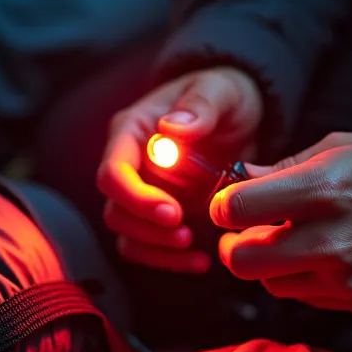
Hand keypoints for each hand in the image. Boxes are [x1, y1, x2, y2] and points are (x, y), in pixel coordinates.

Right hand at [96, 65, 262, 272]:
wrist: (238, 114)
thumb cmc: (224, 95)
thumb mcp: (220, 91)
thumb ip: (200, 106)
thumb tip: (171, 129)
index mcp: (132, 132)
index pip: (113, 173)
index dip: (136, 198)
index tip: (172, 212)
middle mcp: (130, 165)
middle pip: (116, 210)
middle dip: (148, 229)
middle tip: (187, 234)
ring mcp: (143, 192)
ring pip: (127, 234)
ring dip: (157, 250)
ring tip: (194, 251)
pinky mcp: (160, 214)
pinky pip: (149, 246)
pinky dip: (169, 259)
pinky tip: (200, 261)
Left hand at [210, 122, 351, 312]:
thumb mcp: (337, 146)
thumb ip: (281, 168)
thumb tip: (236, 179)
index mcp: (324, 189)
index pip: (237, 210)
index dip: (223, 205)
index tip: (230, 201)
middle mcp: (334, 239)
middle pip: (242, 260)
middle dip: (235, 243)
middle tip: (247, 228)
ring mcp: (349, 277)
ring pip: (270, 283)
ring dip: (269, 263)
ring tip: (292, 237)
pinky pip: (305, 297)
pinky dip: (301, 278)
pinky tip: (323, 252)